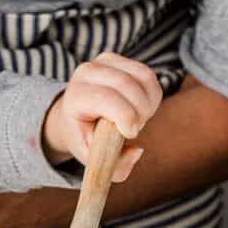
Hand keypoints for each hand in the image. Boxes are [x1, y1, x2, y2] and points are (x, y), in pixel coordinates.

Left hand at [42, 52, 162, 182]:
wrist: (76, 115)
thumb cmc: (85, 137)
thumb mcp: (93, 159)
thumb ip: (115, 166)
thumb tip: (137, 151)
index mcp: (75, 96)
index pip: (105, 97)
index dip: (125, 116)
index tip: (131, 134)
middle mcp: (87, 72)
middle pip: (127, 85)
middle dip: (139, 112)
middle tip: (134, 129)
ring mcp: (104, 62)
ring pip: (143, 78)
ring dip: (148, 104)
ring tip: (136, 118)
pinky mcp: (121, 60)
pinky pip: (148, 76)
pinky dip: (152, 96)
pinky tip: (140, 108)